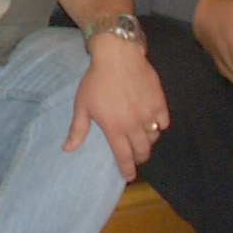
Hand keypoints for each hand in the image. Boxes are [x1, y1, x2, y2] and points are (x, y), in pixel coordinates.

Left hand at [66, 35, 169, 176]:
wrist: (117, 55)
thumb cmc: (96, 80)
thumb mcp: (82, 104)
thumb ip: (78, 129)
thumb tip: (68, 148)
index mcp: (114, 127)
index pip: (123, 156)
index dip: (127, 169)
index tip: (129, 176)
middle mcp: (133, 124)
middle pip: (142, 150)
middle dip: (139, 157)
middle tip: (136, 157)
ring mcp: (148, 113)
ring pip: (154, 138)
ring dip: (148, 142)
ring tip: (142, 140)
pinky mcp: (159, 102)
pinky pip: (164, 122)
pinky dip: (160, 125)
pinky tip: (154, 123)